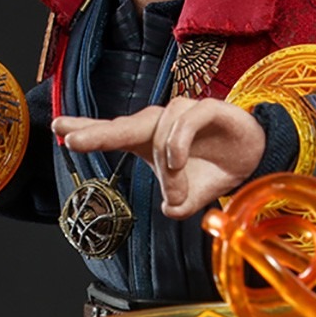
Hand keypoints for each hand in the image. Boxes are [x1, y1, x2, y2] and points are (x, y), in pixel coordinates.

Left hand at [51, 98, 266, 218]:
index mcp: (149, 141)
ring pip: (161, 135)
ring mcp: (184, 113)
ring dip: (165, 167)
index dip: (87, 131)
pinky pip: (186, 120)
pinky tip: (176, 159)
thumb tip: (170, 208)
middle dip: (97, 133)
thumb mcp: (194, 196)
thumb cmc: (215, 169)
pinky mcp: (208, 108)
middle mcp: (161, 123)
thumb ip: (179, 204)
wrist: (257, 155)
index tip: (58, 130)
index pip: (112, 133)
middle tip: (72, 139)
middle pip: (124, 125)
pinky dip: (178, 141)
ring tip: (176, 188)